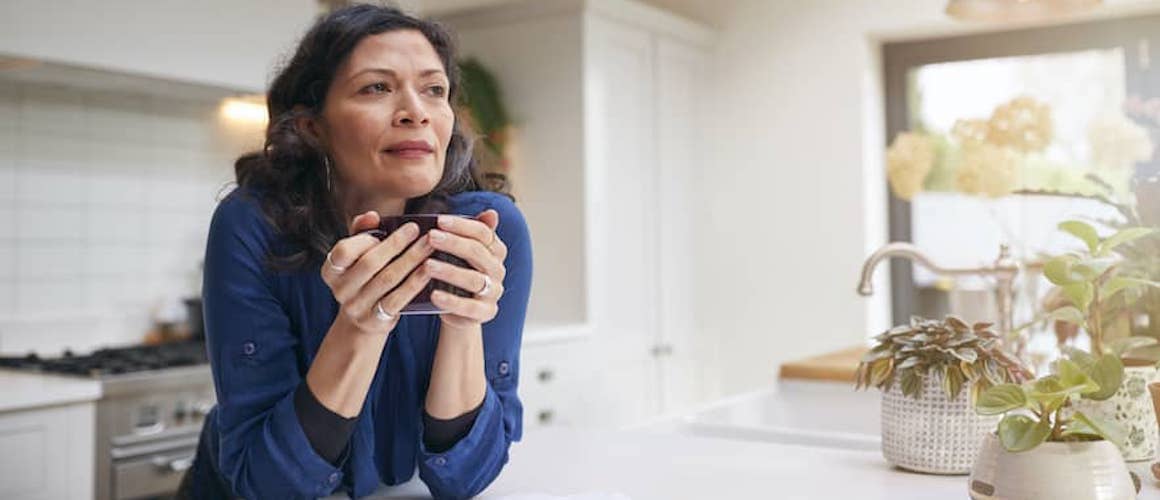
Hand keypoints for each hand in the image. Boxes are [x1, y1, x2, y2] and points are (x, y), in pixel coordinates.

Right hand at [321, 211, 434, 333]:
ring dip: (411, 260)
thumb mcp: (358, 255)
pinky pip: (398, 299)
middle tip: (416, 230)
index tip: (386, 229)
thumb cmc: (365, 277)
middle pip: (369, 263)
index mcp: (331, 270)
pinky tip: (428, 270)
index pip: (343, 251)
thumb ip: (362, 232)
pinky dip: (414, 283)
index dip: (365, 240)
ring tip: (428, 246)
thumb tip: (372, 215)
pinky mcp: (376, 321)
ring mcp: (357, 307)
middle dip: (396, 244)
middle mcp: (340, 290)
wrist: (364, 319)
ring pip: (387, 279)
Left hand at [425, 209, 507, 329]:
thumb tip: (492, 212)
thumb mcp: (464, 253)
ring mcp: (494, 292)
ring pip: (474, 279)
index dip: (462, 225)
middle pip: (478, 253)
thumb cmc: (460, 274)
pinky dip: (451, 301)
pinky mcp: (485, 312)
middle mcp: (498, 270)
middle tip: (430, 237)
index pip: (484, 233)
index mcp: (496, 251)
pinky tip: (434, 294)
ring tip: (427, 265)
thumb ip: (472, 233)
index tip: (439, 220)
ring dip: (450, 271)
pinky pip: (469, 307)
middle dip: (453, 243)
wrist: (461, 310)